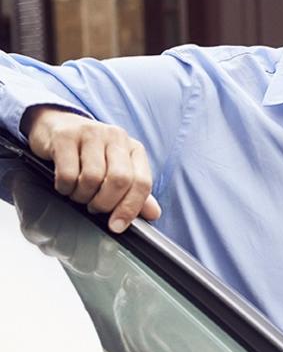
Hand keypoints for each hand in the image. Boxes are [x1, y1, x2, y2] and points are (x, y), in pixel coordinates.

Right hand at [21, 106, 161, 231]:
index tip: (117, 226)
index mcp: (134, 148)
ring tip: (78, 193)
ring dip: (82, 196)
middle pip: (120, 180)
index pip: (142, 182)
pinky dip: (64, 187)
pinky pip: (67, 174)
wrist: (58, 125)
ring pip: (92, 178)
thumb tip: (153, 214)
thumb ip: (135, 192)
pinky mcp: (66, 137)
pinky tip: (64, 185)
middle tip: (94, 207)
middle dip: (105, 203)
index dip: (130, 208)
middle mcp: (116, 138)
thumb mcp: (117, 169)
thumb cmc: (91, 153)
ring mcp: (91, 134)